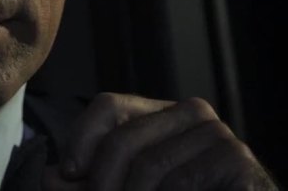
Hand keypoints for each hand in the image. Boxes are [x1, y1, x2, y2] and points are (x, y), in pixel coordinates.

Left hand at [42, 93, 277, 189]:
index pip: (108, 105)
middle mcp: (190, 114)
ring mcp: (216, 134)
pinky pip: (181, 181)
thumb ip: (87, 185)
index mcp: (160, 115)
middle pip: (124, 138)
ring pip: (149, 165)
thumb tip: (50, 176)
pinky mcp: (237, 159)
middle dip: (102, 182)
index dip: (81, 138)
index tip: (68, 173)